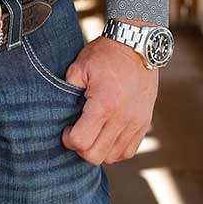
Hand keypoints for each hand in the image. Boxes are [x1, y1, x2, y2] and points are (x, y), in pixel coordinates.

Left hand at [60, 38, 158, 163]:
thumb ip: (67, 90)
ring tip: (93, 133)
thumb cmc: (105, 55)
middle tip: (78, 132)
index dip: (68, 139)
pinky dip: (115, 149)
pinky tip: (107, 136)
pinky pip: (128, 152)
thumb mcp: (79, 67)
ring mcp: (136, 122)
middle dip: (81, 148)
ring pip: (112, 157)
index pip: (81, 142)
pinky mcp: (144, 123)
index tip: (67, 128)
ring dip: (98, 150)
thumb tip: (58, 111)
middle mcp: (122, 118)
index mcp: (104, 105)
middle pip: (95, 155)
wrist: (137, 46)